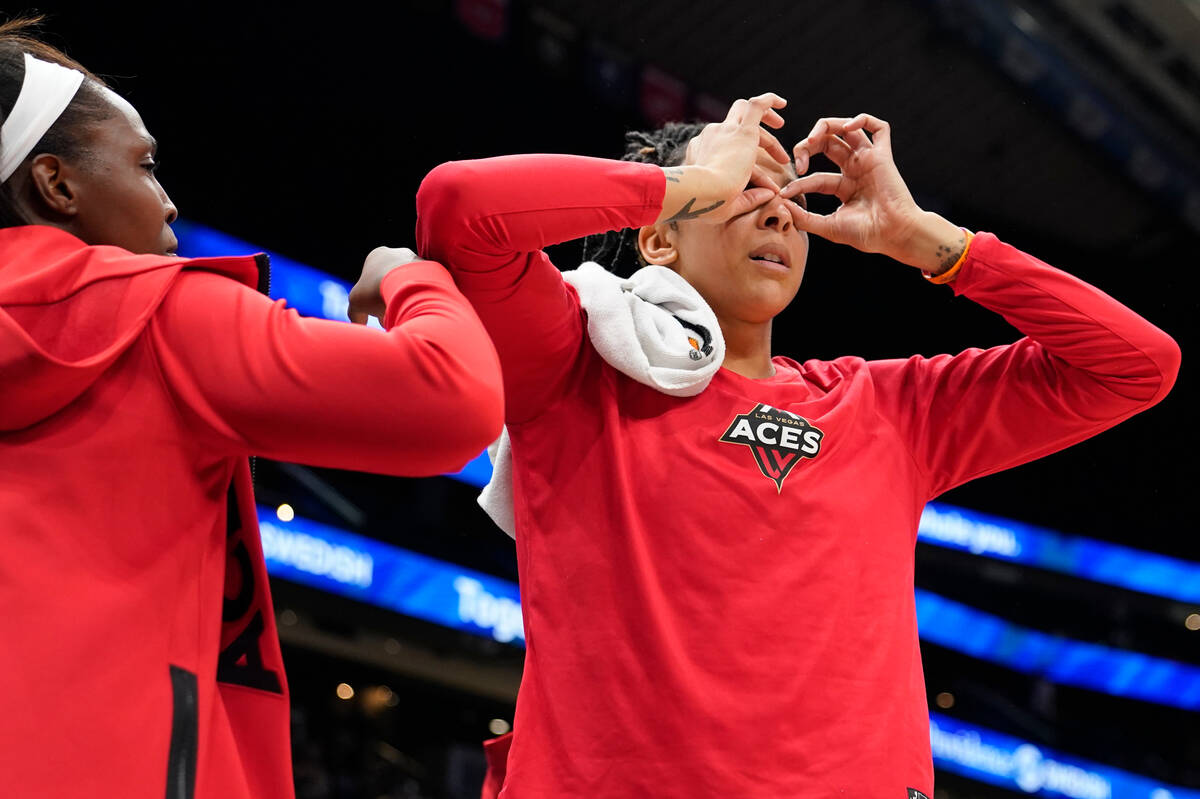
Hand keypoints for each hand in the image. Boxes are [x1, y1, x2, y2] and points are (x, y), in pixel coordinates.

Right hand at [348, 246, 421, 323]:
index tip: (376, 315)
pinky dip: (421, 300)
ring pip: (409, 286)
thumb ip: (355, 312)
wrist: (410, 287)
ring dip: (406, 301)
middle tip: (392, 318)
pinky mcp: (435, 271)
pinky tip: (419, 312)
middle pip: (391, 283)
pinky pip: (425, 288)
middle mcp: (399, 254)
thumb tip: (360, 321)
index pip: (371, 280)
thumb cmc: (378, 290)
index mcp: (378, 255)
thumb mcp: (357, 302)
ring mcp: (418, 261)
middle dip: (389, 301)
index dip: (370, 300)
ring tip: (406, 317)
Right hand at [656, 93, 790, 225]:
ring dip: (764, 120)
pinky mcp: (743, 131)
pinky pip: (757, 106)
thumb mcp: (730, 203)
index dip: (742, 157)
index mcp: (700, 152)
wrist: (701, 191)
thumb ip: (750, 198)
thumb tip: (769, 195)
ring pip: (745, 112)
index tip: (756, 171)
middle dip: (755, 132)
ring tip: (781, 127)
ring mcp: (725, 131)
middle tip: (773, 149)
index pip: (723, 146)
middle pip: (732, 122)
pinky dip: (769, 101)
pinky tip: (783, 103)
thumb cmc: (708, 205)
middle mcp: (710, 137)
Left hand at [781, 114, 948, 265]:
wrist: (894, 235)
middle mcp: (856, 169)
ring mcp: (869, 160)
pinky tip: (847, 127)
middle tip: (798, 159)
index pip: (815, 176)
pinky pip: (879, 127)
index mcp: (844, 186)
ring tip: (813, 139)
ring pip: (847, 129)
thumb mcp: (828, 227)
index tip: (784, 193)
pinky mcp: (883, 155)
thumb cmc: (866, 234)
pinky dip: (862, 120)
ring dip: (826, 126)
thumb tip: (780, 205)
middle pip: (827, 143)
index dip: (797, 182)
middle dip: (807, 145)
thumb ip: (804, 217)